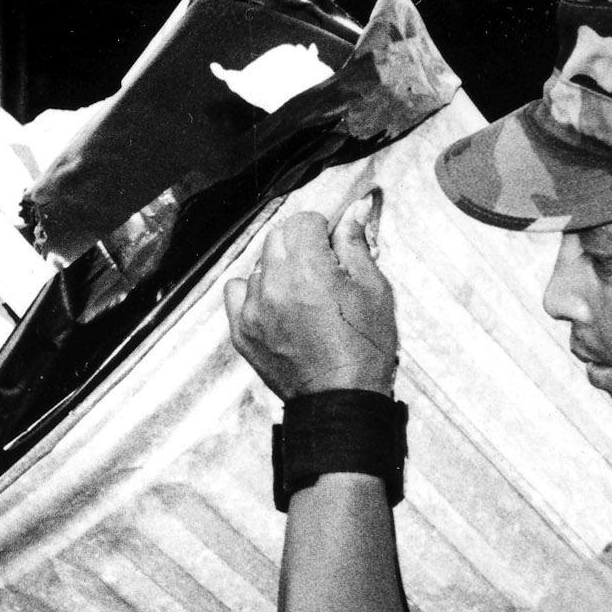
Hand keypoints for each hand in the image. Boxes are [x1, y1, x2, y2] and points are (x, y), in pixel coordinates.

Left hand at [225, 191, 396, 399]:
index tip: (332, 244)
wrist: (341, 401)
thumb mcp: (374, 291)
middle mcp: (274, 285)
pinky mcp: (242, 331)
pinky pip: (236, 292)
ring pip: (259, 265)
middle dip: (300, 244)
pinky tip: (276, 304)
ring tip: (303, 295)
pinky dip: (254, 291)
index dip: (322, 228)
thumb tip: (354, 210)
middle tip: (321, 268)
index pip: (303, 220)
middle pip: (277, 237)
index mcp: (309, 270)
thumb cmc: (365, 350)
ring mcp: (254, 309)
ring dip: (278, 269)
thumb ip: (357, 246)